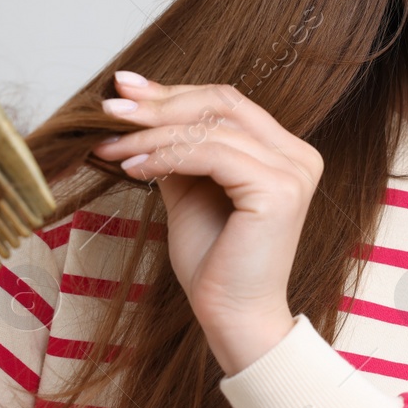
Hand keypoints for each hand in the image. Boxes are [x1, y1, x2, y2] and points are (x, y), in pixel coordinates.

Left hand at [90, 72, 317, 373]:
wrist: (232, 318)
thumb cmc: (213, 263)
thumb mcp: (189, 192)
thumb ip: (177, 150)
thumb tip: (137, 109)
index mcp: (284, 152)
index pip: (225, 102)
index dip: (173, 91)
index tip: (125, 89)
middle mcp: (297, 156)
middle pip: (221, 103)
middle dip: (159, 104)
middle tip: (110, 110)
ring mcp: (292, 172)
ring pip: (210, 128)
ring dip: (151, 133)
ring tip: (111, 147)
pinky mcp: (278, 191)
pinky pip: (211, 155)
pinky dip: (166, 156)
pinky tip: (134, 169)